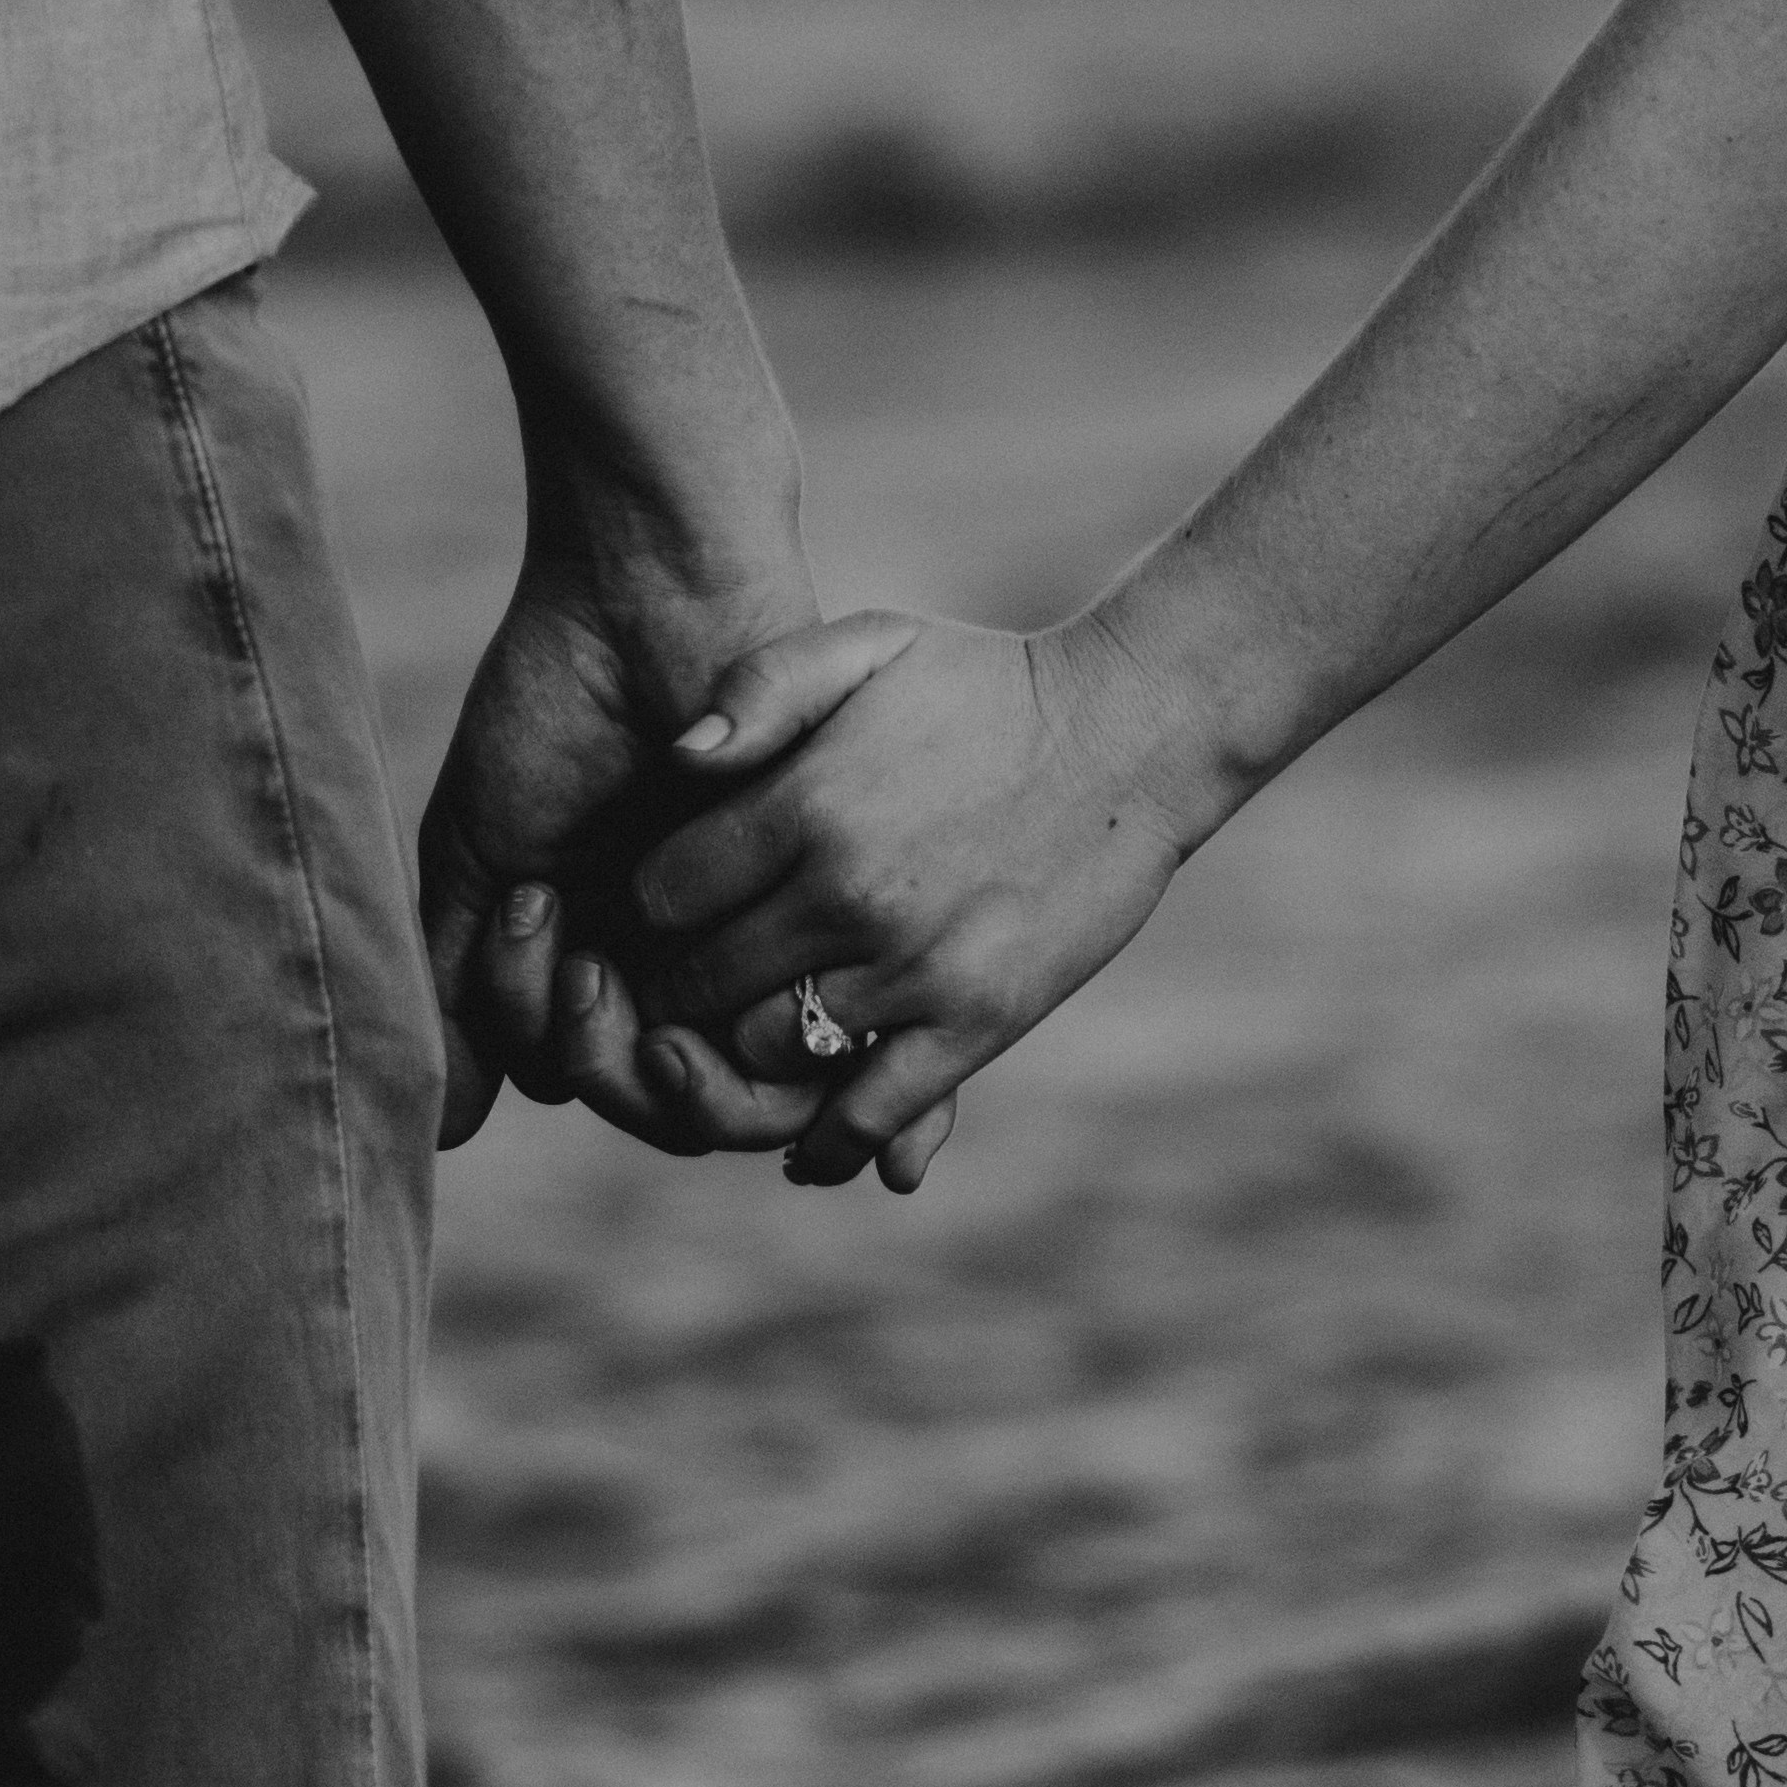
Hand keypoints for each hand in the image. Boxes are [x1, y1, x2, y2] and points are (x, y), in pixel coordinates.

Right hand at [419, 527, 844, 1157]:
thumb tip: (445, 1136)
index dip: (548, 1034)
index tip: (522, 912)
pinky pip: (800, 1047)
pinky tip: (667, 956)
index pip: (583, 1068)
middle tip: (568, 956)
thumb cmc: (556, 708)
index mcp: (612, 950)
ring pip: (713, 1088)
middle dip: (592, 1054)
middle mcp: (687, 965)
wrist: (647, 596)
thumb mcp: (483, 852)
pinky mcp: (813, 927)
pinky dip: (727, 1040)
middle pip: (651, 1095)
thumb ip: (463, 986)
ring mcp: (751, 948)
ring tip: (589, 953)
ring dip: (633, 1051)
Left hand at [623, 603, 1207, 1187]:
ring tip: (755, 1028)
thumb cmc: (988, 686)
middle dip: (680, 987)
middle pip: (697, 984)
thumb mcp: (870, 644)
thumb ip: (760, 684)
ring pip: (766, 1050)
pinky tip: (803, 1140)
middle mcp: (847, 894)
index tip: (674, 908)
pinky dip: (822, 1142)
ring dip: (746, 1049)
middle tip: (693, 983)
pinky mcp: (976, 1023)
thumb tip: (678, 759)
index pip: (659, 896)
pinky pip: (866, 1113)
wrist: (1134, 735)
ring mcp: (913, 967)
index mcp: (806, 803)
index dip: (652, 907)